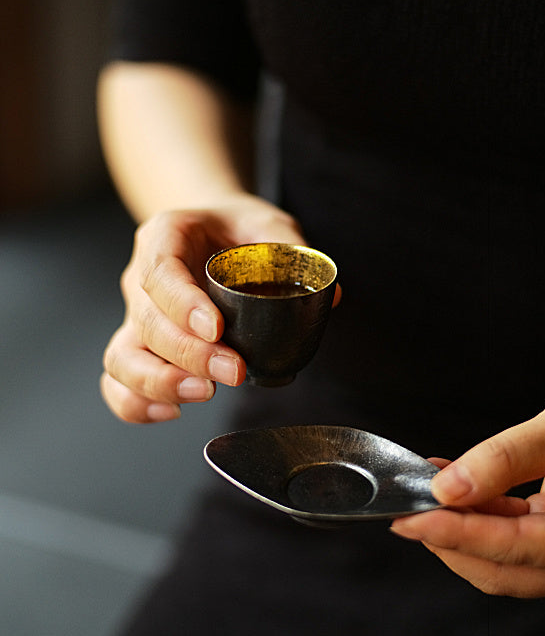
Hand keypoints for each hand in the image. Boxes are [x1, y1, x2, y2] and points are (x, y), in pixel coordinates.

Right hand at [101, 194, 305, 422]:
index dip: (182, 305)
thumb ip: (293, 252)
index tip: (216, 329)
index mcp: (164, 237)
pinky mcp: (139, 348)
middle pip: (146, 322)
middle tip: (234, 370)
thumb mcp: (267, 223)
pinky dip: (137, 404)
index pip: (160, 271)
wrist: (211, 231)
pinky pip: (119, 382)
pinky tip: (173, 412)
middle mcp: (140, 278)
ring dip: (161, 383)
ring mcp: (135, 316)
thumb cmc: (235, 228)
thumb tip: (332, 296)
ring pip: (122, 358)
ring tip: (205, 392)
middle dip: (189, 354)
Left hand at [391, 357, 544, 596]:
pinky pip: (516, 545)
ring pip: (506, 564)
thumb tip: (448, 489)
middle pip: (505, 570)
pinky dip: (482, 521)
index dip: (455, 533)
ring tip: (426, 495)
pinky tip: (456, 492)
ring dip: (463, 532)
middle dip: (451, 541)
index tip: (410, 517)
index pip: (514, 548)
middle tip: (406, 510)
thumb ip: (503, 460)